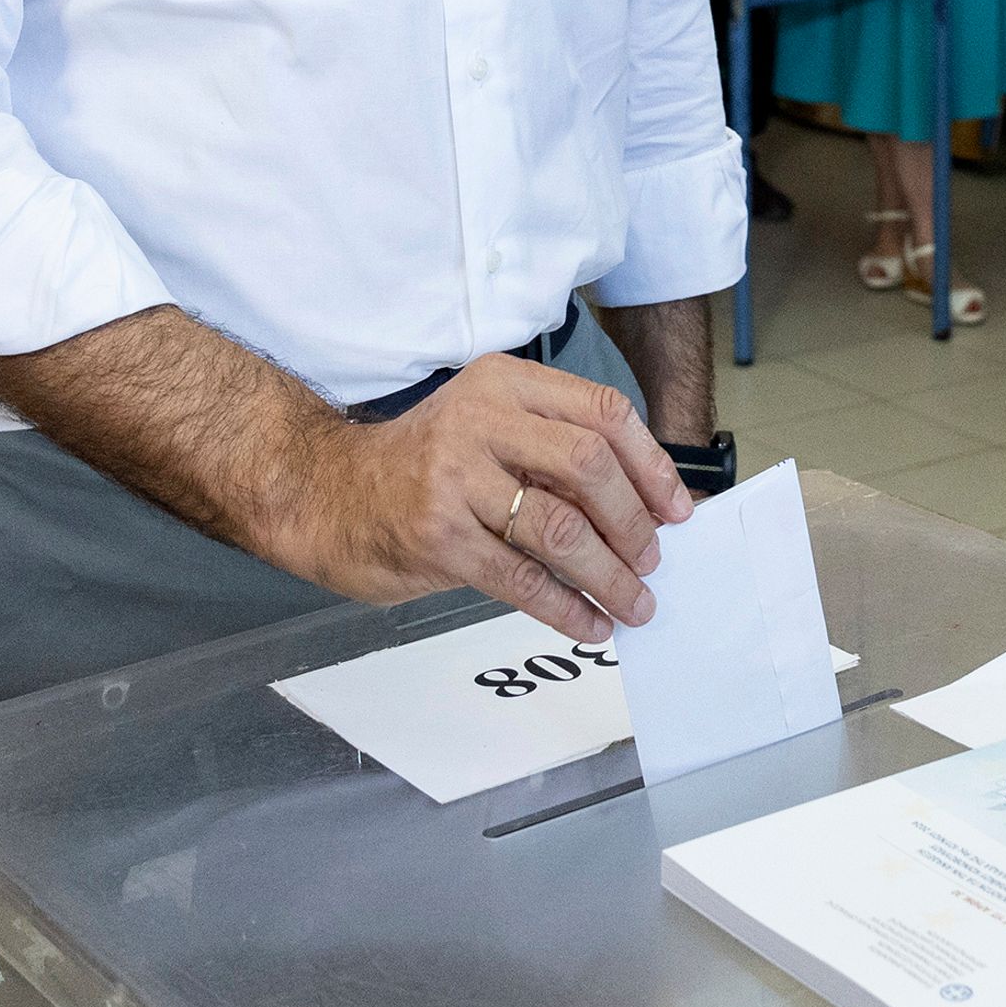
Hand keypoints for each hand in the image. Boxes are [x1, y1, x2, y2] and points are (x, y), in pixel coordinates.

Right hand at [273, 355, 692, 644]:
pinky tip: (590, 623)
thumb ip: (553, 451)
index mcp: (504, 383)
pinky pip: (521, 578)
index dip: (651, 466)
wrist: (329, 493)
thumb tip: (646, 506)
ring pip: (560, 526)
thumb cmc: (423, 467)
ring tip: (633, 602)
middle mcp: (480, 419)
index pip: (602, 412)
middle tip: (650, 561)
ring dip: (609, 574)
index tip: (676, 510)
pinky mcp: (438, 534)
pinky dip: (567, 607)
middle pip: (589, 465)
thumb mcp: (487, 429)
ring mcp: (455, 476)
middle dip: (633, 522)